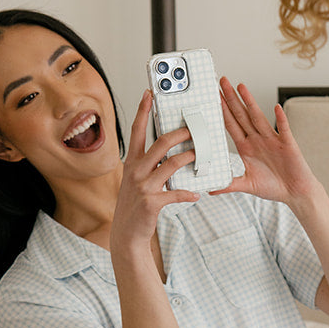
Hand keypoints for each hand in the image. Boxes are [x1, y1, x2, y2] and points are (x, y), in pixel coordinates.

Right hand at [110, 92, 197, 264]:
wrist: (126, 233)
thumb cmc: (135, 205)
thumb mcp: (136, 180)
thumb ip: (149, 164)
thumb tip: (168, 149)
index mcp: (132, 162)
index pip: (137, 131)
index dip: (143, 111)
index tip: (149, 94)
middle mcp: (136, 171)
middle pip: (160, 143)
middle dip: (180, 133)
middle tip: (194, 127)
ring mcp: (143, 187)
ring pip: (172, 165)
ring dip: (190, 158)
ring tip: (202, 155)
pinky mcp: (151, 203)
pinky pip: (175, 193)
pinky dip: (188, 193)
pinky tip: (196, 194)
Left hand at [213, 78, 319, 205]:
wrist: (296, 192)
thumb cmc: (274, 187)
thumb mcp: (247, 185)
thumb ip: (229, 185)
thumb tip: (210, 189)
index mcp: (246, 148)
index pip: (231, 125)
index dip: (222, 111)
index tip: (213, 98)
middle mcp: (258, 140)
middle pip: (241, 115)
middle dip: (231, 99)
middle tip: (222, 81)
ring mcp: (272, 140)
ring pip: (258, 118)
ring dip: (250, 102)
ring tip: (241, 87)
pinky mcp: (288, 144)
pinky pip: (283, 129)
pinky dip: (280, 119)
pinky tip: (276, 108)